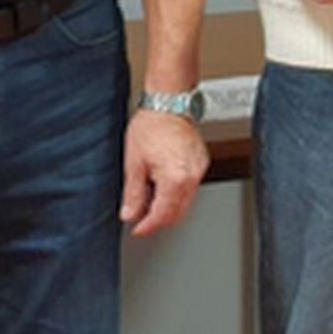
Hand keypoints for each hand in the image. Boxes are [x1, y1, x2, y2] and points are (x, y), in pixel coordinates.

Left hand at [121, 109, 209, 235]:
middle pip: (178, 213)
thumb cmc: (152, 126)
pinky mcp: (202, 163)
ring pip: (186, 202)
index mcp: (175, 179)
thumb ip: (133, 194)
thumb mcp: (134, 164)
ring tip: (150, 198)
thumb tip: (130, 213)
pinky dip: (177, 192)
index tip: (138, 230)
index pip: (162, 215)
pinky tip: (163, 185)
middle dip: (159, 220)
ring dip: (168, 207)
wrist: (169, 103)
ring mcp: (199, 170)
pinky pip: (191, 187)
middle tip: (142, 219)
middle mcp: (192, 177)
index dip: (147, 227)